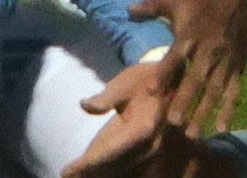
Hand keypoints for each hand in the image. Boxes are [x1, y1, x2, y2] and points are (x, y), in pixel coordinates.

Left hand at [68, 60, 177, 175]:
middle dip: (91, 173)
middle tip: (67, 176)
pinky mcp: (153, 151)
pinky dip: (116, 170)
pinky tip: (98, 171)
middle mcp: (151, 146)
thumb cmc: (148, 78)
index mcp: (142, 128)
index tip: (66, 171)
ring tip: (78, 176)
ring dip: (102, 173)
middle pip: (116, 167)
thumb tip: (84, 105)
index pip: (110, 152)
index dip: (87, 164)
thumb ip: (105, 98)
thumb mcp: (125, 82)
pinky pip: (132, 166)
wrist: (179, 80)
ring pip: (124, 170)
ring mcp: (154, 151)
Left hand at [128, 0, 246, 132]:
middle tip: (173, 122)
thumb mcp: (175, 0)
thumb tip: (126, 9)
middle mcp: (207, 52)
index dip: (163, 74)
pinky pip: (234, 92)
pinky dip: (229, 110)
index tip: (150, 91)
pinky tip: (223, 129)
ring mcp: (224, 63)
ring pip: (214, 92)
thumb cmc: (200, 1)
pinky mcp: (237, 68)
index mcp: (189, 36)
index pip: (174, 58)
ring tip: (193, 133)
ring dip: (204, 113)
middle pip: (195, 80)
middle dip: (184, 101)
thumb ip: (151, 8)